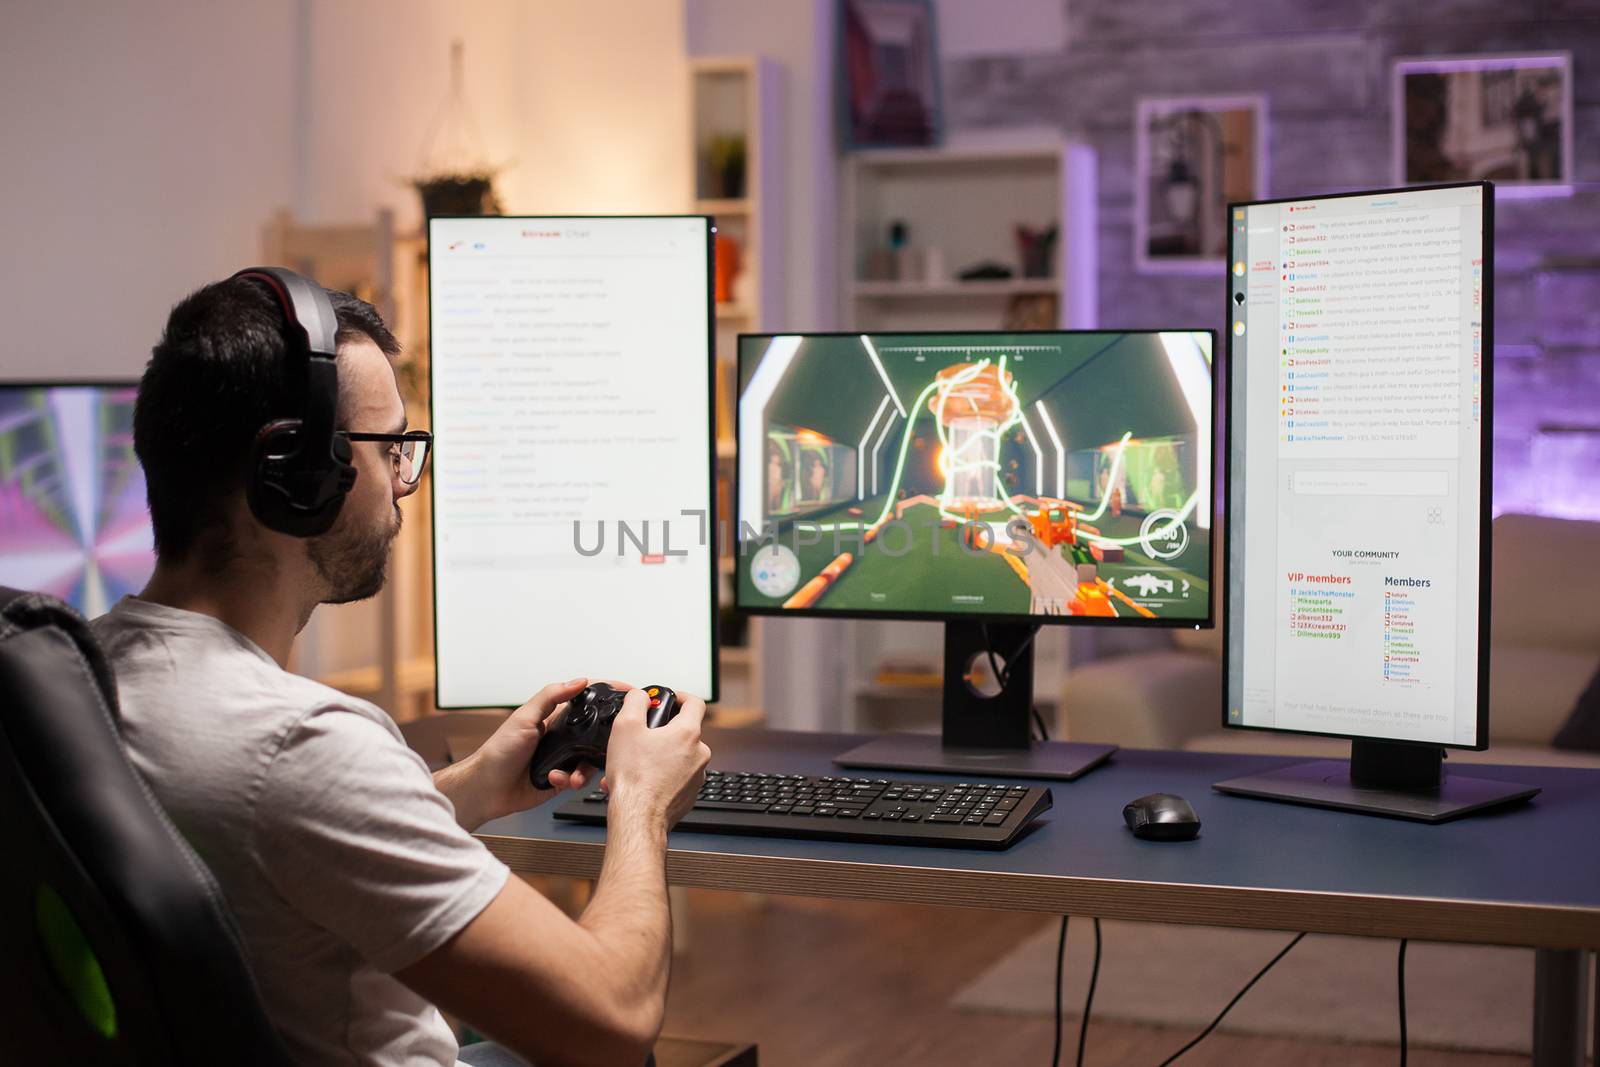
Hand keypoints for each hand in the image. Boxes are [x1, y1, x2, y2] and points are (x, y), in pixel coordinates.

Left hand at [436, 678, 599, 829]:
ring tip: (572, 772)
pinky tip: (556, 779)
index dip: (605, 696)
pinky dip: (572, 780)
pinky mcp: (562, 780)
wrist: (488, 788)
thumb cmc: (499, 751)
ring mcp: (562, 759)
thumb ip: (551, 696)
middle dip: (604, 740)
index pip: (585, 702)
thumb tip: (578, 681)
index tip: (626, 694)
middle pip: (595, 733)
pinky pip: (579, 779)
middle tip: (610, 744)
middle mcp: (561, 738)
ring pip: (591, 759)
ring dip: (585, 767)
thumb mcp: (525, 717)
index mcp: (554, 718)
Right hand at [601, 689, 709, 828]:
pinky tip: (640, 780)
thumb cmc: (634, 778)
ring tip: (634, 763)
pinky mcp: (690, 794)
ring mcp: (697, 775)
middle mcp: (699, 754)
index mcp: (688, 733)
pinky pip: (676, 776)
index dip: (680, 696)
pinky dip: (660, 774)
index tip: (669, 699)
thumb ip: (635, 702)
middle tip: (643, 735)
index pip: (695, 702)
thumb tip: (640, 696)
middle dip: (663, 731)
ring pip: (679, 756)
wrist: (638, 817)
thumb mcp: (625, 727)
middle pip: (684, 731)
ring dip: (659, 755)